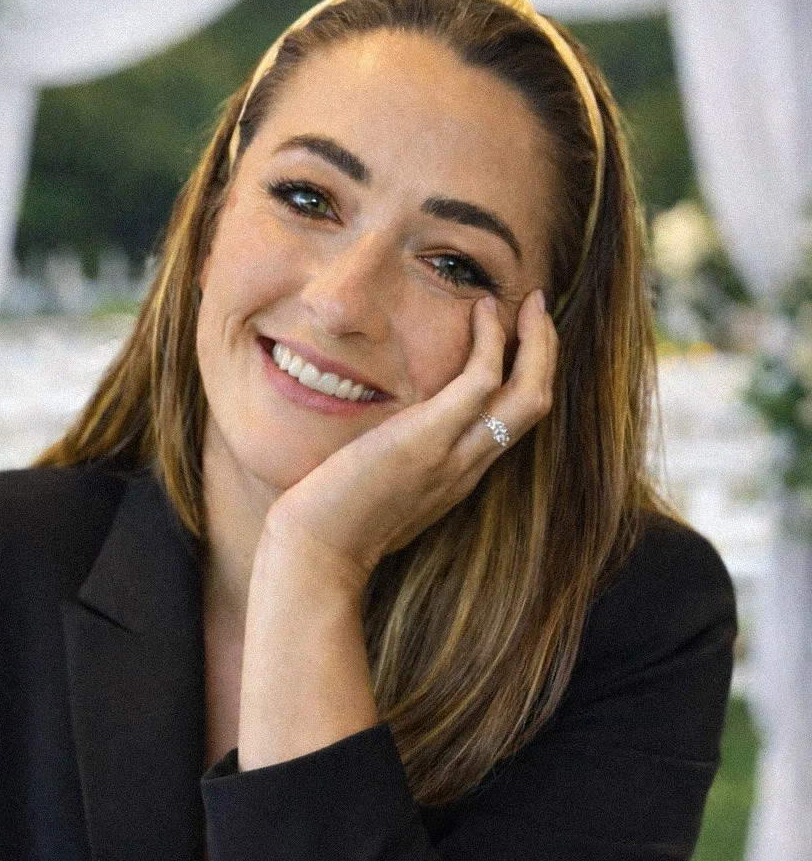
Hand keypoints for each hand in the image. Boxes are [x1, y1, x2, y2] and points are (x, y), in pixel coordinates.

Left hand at [262, 289, 556, 592]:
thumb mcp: (374, 490)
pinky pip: (481, 382)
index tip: (517, 338)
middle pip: (534, 406)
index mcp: (456, 477)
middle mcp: (467, 467)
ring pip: (527, 396)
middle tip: (539, 308)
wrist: (315, 557)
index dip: (524, 378)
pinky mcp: (428, 441)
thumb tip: (373, 440)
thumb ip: (390, 464)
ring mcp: (453, 456)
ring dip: (537, 343)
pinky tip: (483, 312)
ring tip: (530, 302)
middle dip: (545, 353)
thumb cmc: (330, 527)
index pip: (510, 423)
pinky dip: (492, 342)